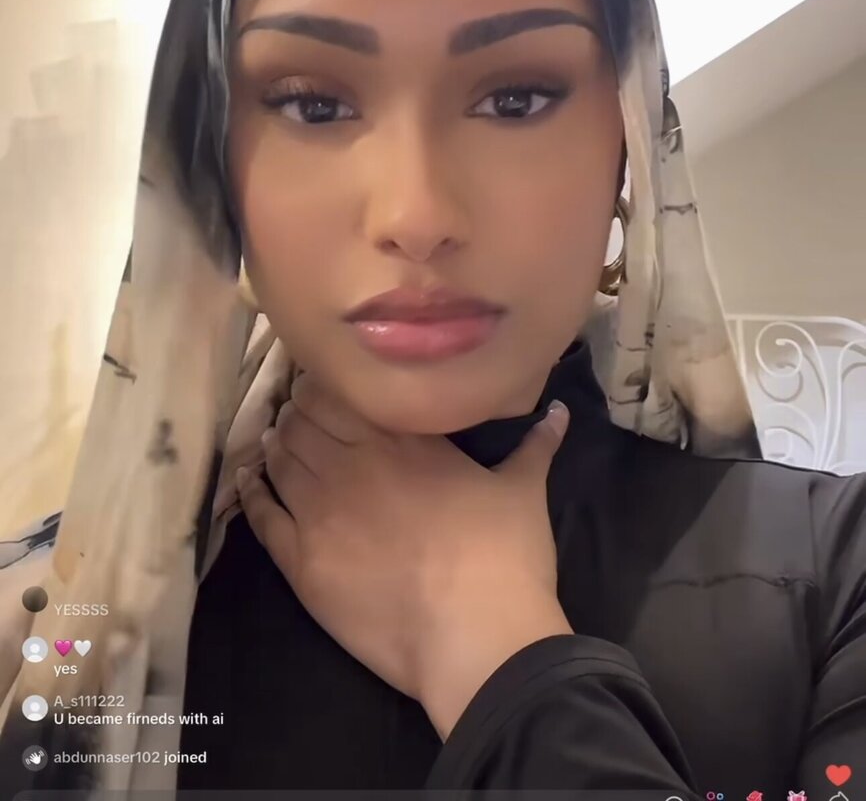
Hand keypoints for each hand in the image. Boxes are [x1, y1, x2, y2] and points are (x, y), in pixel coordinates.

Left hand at [237, 373, 573, 737]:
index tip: (330, 388)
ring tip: (279, 440)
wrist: (476, 635)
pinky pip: (262, 514)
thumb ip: (536, 444)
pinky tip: (249, 477)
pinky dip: (252, 490)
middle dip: (298, 412)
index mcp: (401, 438)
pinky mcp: (301, 561)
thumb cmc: (504, 556)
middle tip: (303, 415)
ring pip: (279, 459)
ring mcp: (320, 511)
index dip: (327, 386)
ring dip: (276, 444)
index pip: (341, 393)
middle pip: (302, 420)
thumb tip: (559, 410)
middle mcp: (352, 463)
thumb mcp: (524, 489)